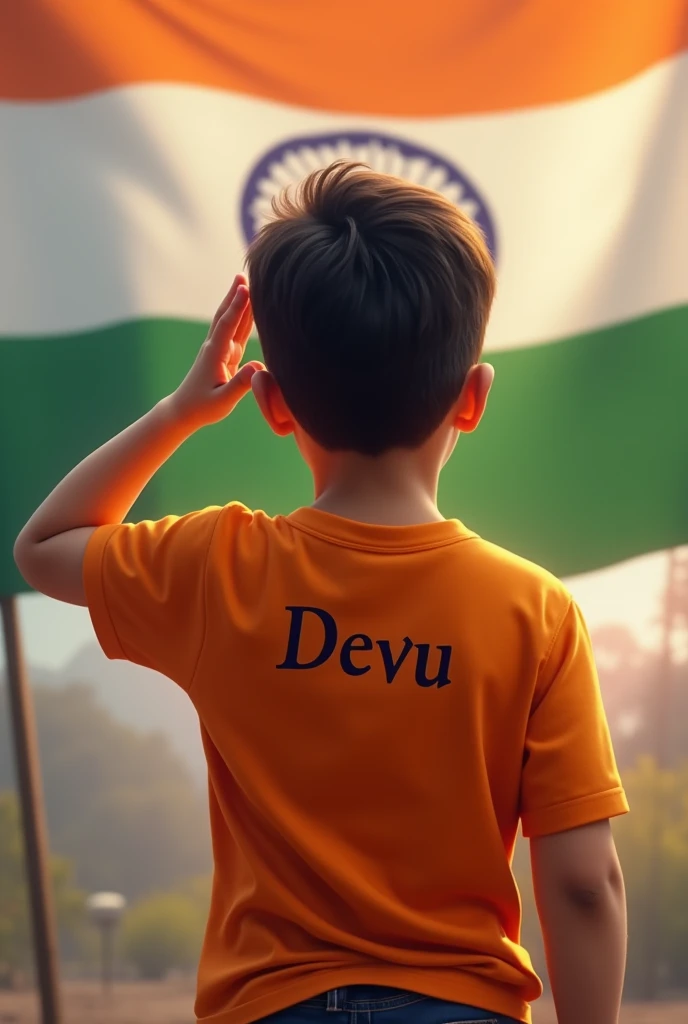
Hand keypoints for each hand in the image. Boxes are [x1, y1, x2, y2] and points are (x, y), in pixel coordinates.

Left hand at [170, 274, 264, 428]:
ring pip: (230, 320)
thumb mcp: (223, 401)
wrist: (185, 410)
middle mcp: (216, 347)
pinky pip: (235, 331)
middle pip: (225, 315)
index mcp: (215, 355)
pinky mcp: (225, 355)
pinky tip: (249, 308)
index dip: (238, 307)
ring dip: (237, 301)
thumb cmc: (203, 407)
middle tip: (243, 275)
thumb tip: (258, 366)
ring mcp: (220, 350)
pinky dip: (242, 316)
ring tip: (245, 283)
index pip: (228, 326)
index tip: (246, 288)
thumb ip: (239, 384)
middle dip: (235, 295)